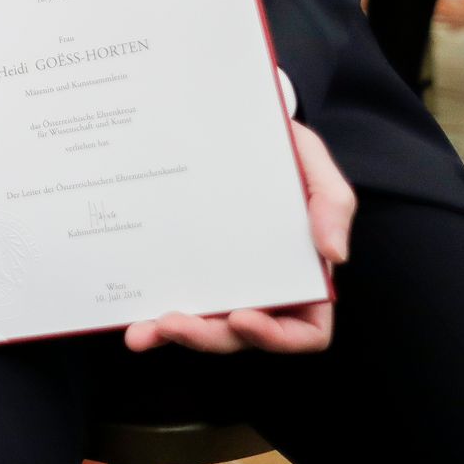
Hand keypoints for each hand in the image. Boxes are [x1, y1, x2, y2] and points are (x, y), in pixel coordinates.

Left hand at [125, 121, 352, 354]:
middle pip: (240, 334)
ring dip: (173, 334)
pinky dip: (152, 313)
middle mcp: (264, 289)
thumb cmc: (285, 152)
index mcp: (304, 278)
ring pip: (203, 324)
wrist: (235, 126)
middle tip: (172, 324)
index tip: (241, 317)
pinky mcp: (188, 263)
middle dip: (207, 336)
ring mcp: (223, 279)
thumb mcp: (315, 167)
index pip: (304, 331)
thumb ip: (333, 206)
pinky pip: (174, 295)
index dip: (275, 336)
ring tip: (141, 333)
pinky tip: (129, 318)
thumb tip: (334, 254)